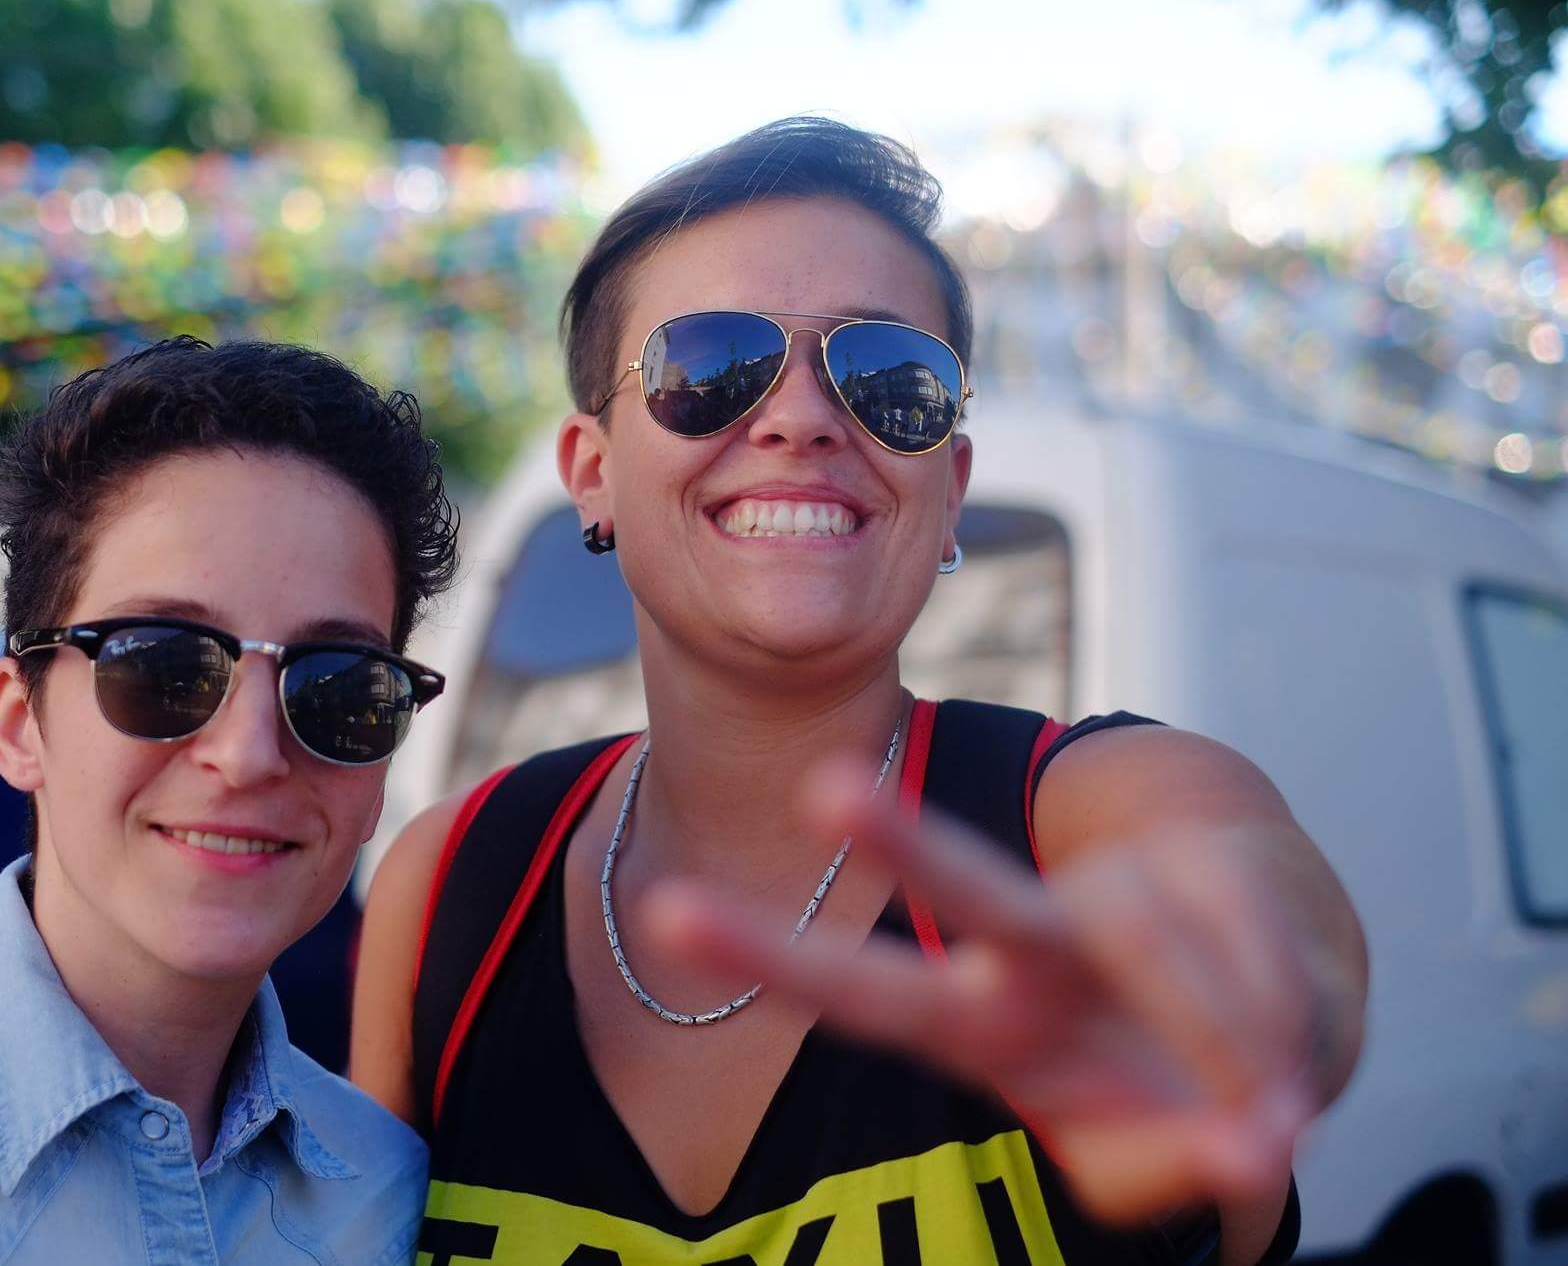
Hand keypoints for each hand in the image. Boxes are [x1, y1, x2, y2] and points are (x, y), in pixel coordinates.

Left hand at [643, 761, 1333, 1225]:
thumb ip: (1170, 1167)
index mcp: (976, 1023)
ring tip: (1260, 1118)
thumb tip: (1248, 1148)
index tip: (669, 911)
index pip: (861, 990)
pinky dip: (1282, 1038)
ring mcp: (1121, 910)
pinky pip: (1257, 970)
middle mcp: (1028, 949)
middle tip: (822, 787)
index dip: (767, 956)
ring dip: (1219, 1045)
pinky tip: (1284, 1068)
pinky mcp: (1213, 880)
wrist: (1268, 1003)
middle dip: (900, 842)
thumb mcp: (1135, 1157)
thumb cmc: (1148, 1086)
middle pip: (962, 885)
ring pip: (1159, 954)